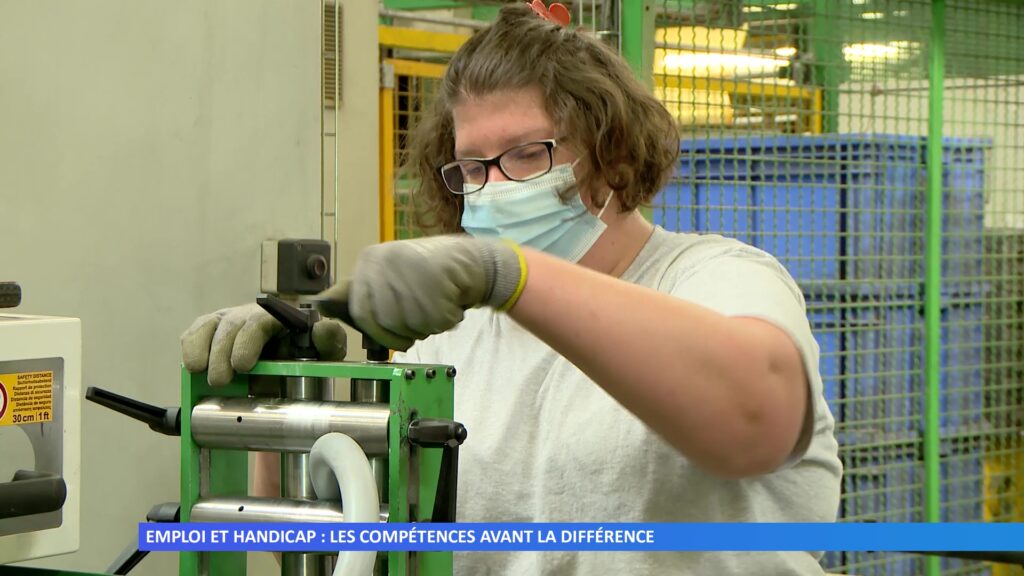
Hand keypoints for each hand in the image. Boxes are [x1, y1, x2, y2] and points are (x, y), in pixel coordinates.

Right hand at [181, 303, 347, 385]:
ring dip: (201, 348)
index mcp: (279, 318)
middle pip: (231, 326)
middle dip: (222, 353)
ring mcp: (229, 320)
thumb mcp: (325, 351)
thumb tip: (323, 328)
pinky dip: (191, 345)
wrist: (289, 361)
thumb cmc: (306, 354)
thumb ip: (328, 340)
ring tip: (198, 371)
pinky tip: (191, 364)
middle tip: (220, 380)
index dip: (248, 341)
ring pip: (209, 325)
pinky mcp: (212, 330)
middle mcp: (251, 315)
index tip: (242, 365)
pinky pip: (195, 331)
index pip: (260, 322)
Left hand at [317, 235, 526, 350]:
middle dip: (404, 331)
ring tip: (436, 305)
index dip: (377, 330)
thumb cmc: (427, 276)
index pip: (360, 310)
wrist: (471, 261)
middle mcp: (387, 261)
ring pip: (410, 324)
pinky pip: (434, 323)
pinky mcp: (438, 281)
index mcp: (371, 260)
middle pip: (386, 321)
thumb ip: (363, 294)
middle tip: (421, 321)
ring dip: (427, 326)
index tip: (391, 336)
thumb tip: (322, 306)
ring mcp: (412, 271)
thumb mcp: (389, 278)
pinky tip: (449, 303)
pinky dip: (445, 322)